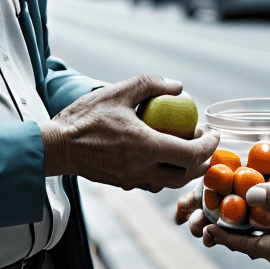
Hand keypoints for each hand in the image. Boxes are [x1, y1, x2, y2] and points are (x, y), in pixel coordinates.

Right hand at [41, 74, 218, 191]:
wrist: (57, 146)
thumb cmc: (86, 118)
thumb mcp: (119, 91)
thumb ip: (151, 84)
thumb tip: (178, 86)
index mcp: (146, 147)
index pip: (191, 154)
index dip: (209, 145)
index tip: (213, 132)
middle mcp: (143, 169)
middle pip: (186, 174)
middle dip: (202, 160)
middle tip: (204, 141)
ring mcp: (132, 180)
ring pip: (170, 183)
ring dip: (185, 169)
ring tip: (187, 149)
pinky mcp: (123, 184)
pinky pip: (153, 183)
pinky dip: (166, 173)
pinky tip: (162, 156)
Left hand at [197, 181, 269, 268]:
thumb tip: (249, 195)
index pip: (246, 245)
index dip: (223, 235)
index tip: (206, 225)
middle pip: (250, 243)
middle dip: (230, 229)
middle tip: (211, 212)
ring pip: (261, 238)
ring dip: (246, 224)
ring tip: (229, 207)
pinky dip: (263, 222)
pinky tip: (258, 205)